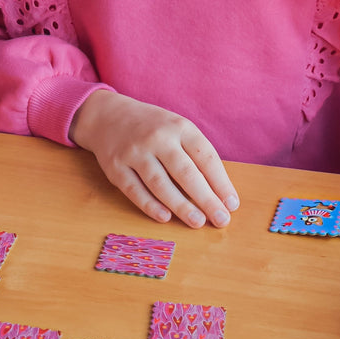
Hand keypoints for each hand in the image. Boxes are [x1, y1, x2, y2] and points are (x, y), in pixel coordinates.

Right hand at [69, 89, 238, 227]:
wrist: (108, 116)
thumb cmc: (152, 128)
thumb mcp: (177, 129)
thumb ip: (195, 155)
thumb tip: (217, 193)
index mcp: (179, 127)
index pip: (206, 157)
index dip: (221, 183)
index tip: (231, 204)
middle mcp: (157, 138)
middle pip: (185, 173)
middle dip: (206, 199)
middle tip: (221, 220)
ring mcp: (134, 152)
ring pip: (160, 183)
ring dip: (181, 206)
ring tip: (197, 222)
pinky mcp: (115, 167)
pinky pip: (135, 190)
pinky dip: (150, 205)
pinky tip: (165, 217)